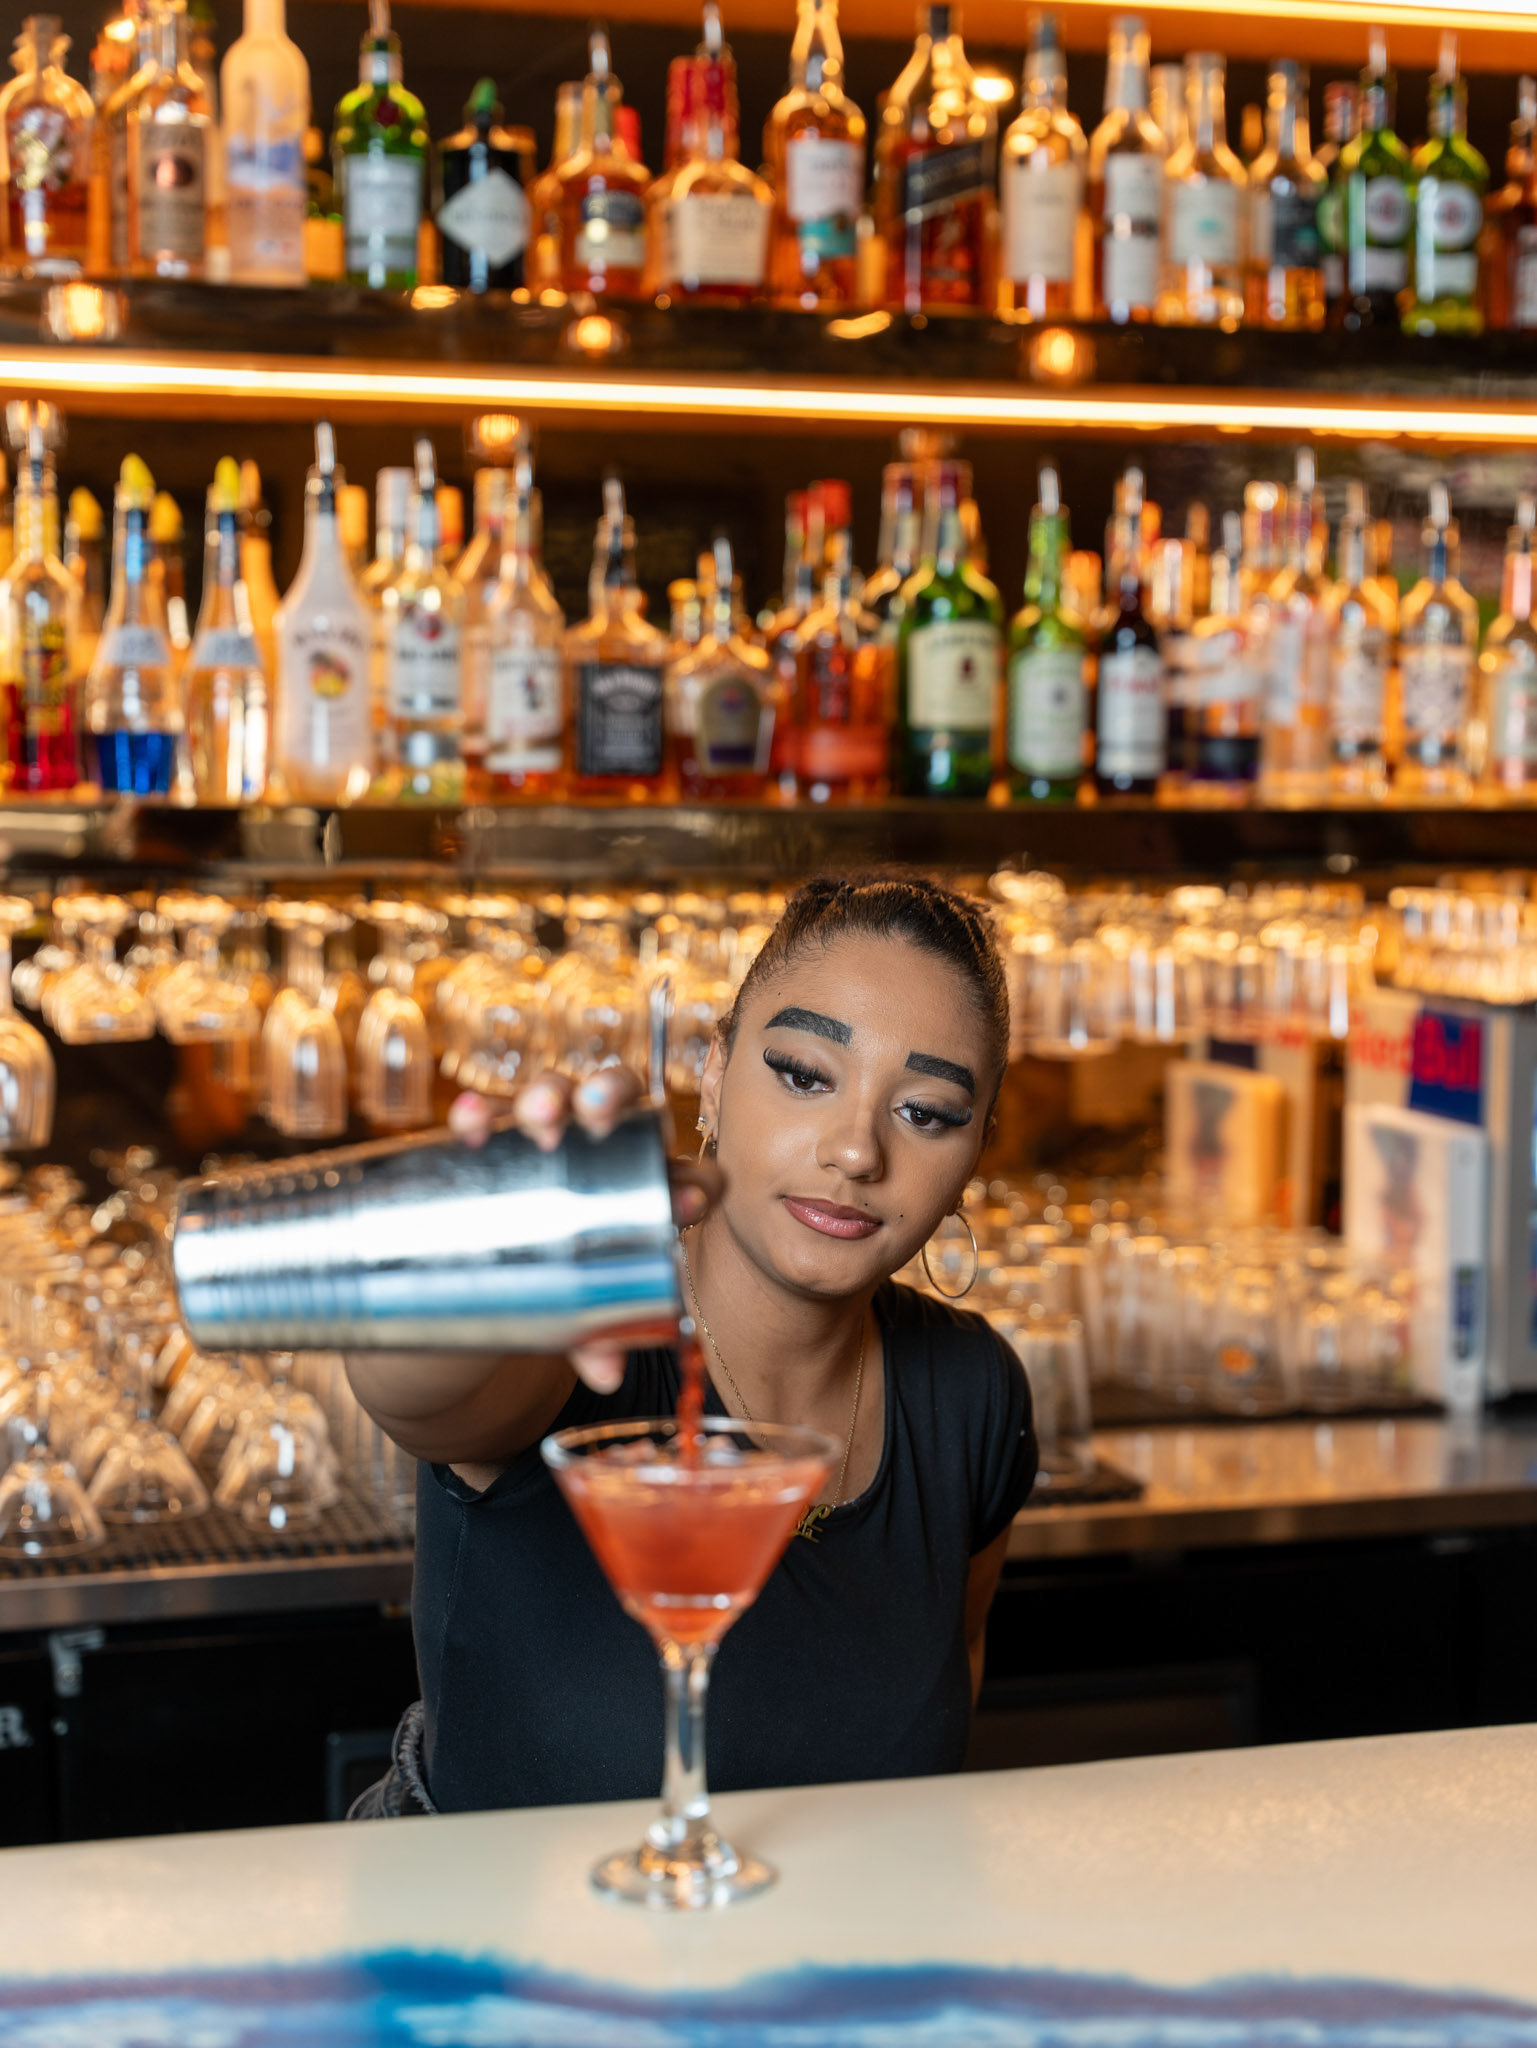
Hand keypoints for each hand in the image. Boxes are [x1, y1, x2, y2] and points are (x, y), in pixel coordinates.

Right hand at [448, 1071, 721, 1394]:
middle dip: (614, 1096)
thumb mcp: (584, 1314)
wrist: (498, 1278)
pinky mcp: (495, 1141)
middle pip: (622, 1099)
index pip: (688, 1168)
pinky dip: (477, 1113)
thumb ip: (597, 1337)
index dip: (697, 1179)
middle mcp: (603, 1143)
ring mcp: (549, 1133)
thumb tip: (608, 1376)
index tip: (688, 1203)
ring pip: (558, 1091)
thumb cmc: (567, 1285)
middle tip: (600, 1118)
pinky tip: (468, 1122)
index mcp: (650, 1186)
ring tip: (541, 1116)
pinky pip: (485, 1116)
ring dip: (552, 1093)